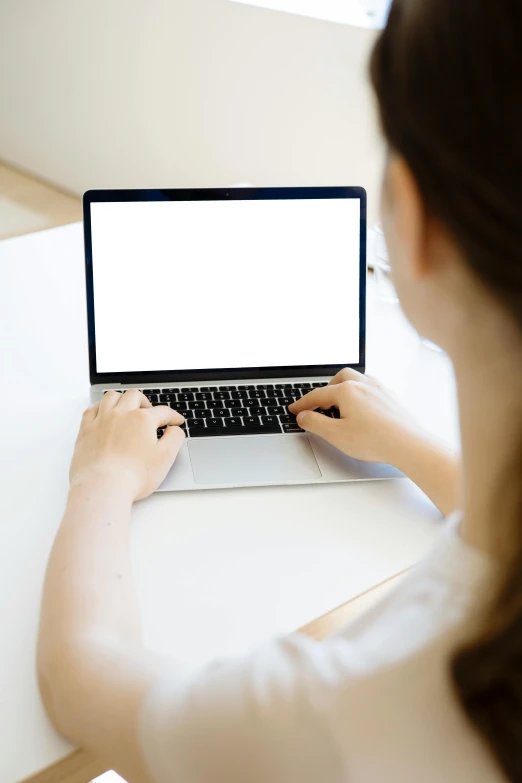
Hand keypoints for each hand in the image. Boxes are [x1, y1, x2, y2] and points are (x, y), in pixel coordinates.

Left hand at [70, 390, 185, 499]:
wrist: (102, 486)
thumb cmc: (132, 475)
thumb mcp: (165, 458)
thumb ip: (174, 438)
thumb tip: (175, 429)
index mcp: (142, 420)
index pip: (163, 412)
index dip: (173, 416)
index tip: (176, 422)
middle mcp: (121, 414)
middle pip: (135, 396)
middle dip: (145, 402)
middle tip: (150, 412)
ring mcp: (101, 420)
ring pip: (112, 397)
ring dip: (122, 399)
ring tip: (126, 408)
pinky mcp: (86, 430)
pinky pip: (92, 409)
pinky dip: (100, 408)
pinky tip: (103, 414)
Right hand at [289, 368, 426, 465]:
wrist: (409, 444)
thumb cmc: (376, 440)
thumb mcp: (336, 435)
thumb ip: (315, 423)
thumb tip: (304, 416)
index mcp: (347, 391)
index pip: (317, 395)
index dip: (303, 404)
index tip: (294, 410)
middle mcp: (364, 384)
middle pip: (339, 378)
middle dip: (325, 389)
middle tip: (319, 404)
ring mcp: (380, 389)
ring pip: (357, 379)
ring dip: (344, 388)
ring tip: (340, 404)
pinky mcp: (391, 398)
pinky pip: (371, 387)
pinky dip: (360, 393)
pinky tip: (362, 407)